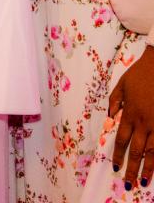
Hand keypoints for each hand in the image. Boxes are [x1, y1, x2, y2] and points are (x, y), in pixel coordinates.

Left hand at [109, 45, 153, 189]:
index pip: (121, 140)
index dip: (118, 155)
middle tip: (128, 184)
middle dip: (132, 168)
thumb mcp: (120, 85)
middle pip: (137, 150)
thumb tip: (110, 120)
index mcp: (129, 113)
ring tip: (144, 181)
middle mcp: (144, 122)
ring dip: (149, 169)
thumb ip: (114, 103)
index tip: (116, 168)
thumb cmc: (140, 75)